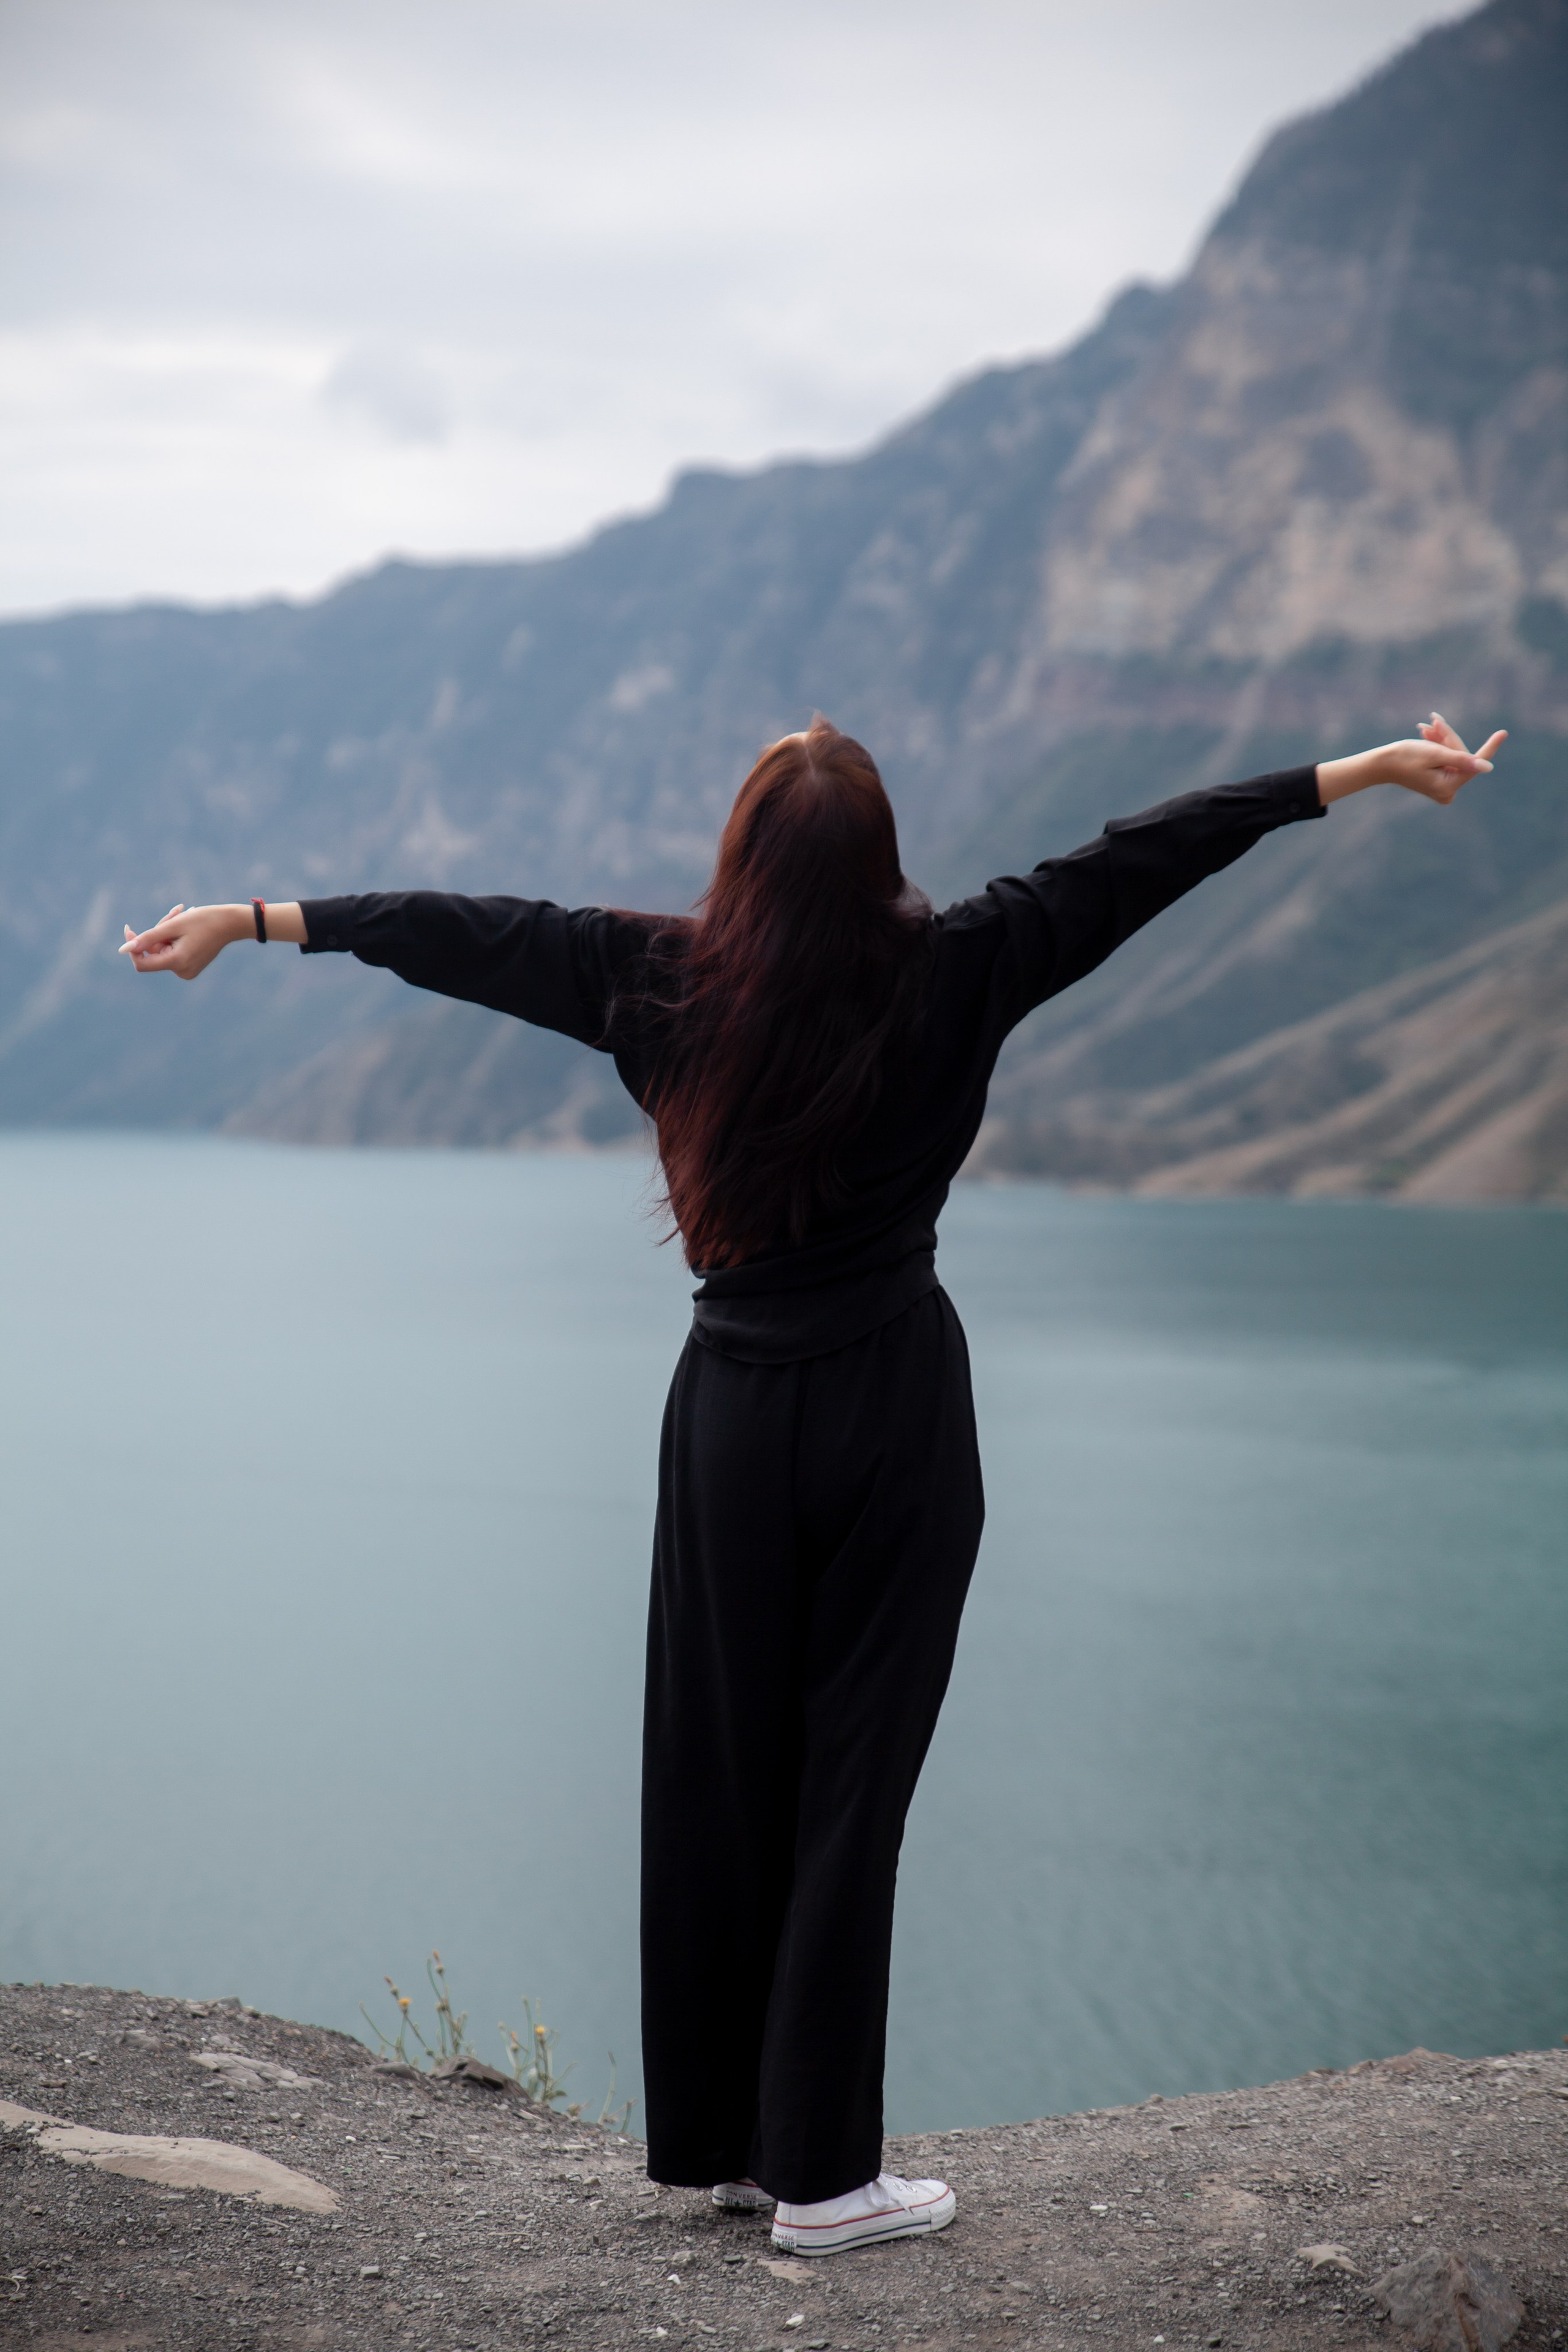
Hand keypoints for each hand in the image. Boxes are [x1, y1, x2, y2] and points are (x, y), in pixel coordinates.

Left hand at [120, 902, 249, 978]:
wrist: (231, 923)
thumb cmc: (203, 920)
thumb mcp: (172, 925)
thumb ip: (147, 938)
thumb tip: (123, 949)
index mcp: (177, 962)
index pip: (142, 963)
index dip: (133, 947)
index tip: (130, 929)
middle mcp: (182, 971)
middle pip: (154, 953)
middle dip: (157, 933)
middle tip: (174, 912)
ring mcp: (187, 971)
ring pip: (162, 950)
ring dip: (166, 932)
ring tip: (183, 915)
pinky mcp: (190, 967)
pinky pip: (172, 952)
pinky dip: (174, 938)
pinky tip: (186, 925)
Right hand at [1413, 713, 1507, 800]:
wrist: (1381, 764)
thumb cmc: (1405, 757)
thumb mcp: (1436, 755)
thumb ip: (1462, 760)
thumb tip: (1487, 768)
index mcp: (1449, 787)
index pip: (1475, 764)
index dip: (1490, 747)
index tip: (1504, 733)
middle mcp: (1448, 791)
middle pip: (1461, 757)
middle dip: (1448, 738)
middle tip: (1433, 719)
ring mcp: (1444, 788)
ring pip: (1453, 756)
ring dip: (1440, 739)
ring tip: (1425, 726)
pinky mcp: (1439, 782)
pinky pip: (1446, 760)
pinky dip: (1437, 746)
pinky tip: (1426, 734)